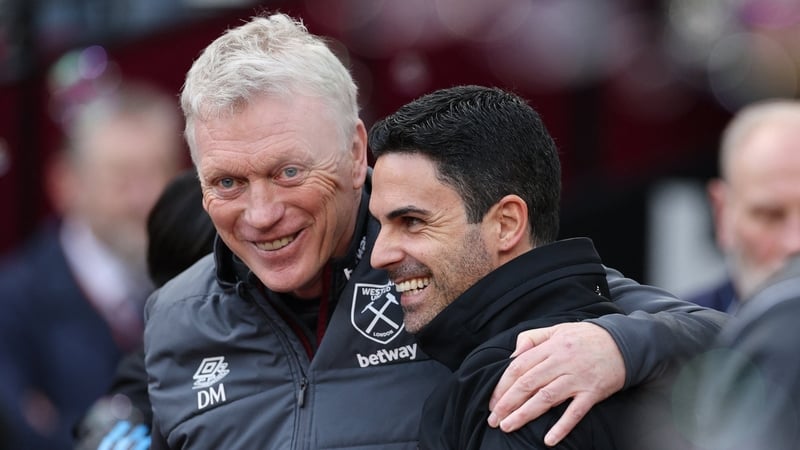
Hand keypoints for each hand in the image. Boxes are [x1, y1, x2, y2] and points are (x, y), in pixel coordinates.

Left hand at [487, 322, 624, 445]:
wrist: (624, 342)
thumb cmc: (586, 337)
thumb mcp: (557, 329)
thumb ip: (533, 338)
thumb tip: (512, 354)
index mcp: (551, 346)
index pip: (520, 366)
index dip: (503, 385)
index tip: (492, 400)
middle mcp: (562, 361)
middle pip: (529, 383)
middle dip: (507, 402)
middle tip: (494, 419)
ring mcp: (578, 378)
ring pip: (546, 398)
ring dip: (525, 414)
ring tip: (508, 426)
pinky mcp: (593, 392)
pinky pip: (576, 412)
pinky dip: (562, 426)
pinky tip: (548, 440)